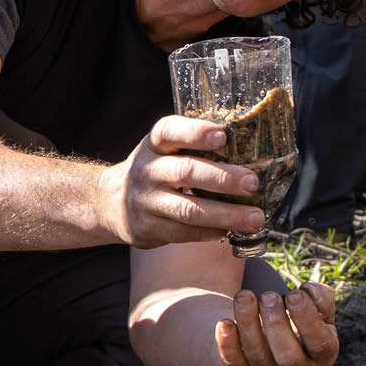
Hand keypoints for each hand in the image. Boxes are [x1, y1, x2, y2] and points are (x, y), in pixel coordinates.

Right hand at [99, 115, 266, 248]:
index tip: (223, 136)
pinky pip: (185, 233)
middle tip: (253, 183)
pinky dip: (212, 232)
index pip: (170, 132)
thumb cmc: (155, 170)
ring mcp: (146, 202)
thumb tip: (252, 151)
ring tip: (255, 218)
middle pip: (186, 172)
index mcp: (154, 144)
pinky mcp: (149, 229)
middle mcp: (147, 170)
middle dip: (223, 178)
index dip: (196, 132)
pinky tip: (231, 231)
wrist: (110, 202)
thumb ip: (195, 147)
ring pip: (189, 210)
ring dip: (226, 215)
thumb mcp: (164, 150)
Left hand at [215, 281, 338, 365]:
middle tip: (268, 297)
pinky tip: (224, 323)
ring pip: (258, 356)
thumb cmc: (297, 319)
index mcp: (322, 354)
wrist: (268, 338)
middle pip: (289, 357)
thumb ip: (320, 296)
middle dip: (277, 325)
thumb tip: (309, 291)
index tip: (294, 294)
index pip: (321, 344)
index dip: (308, 319)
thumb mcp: (315, 309)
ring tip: (245, 297)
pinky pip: (234, 363)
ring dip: (249, 324)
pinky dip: (228, 344)